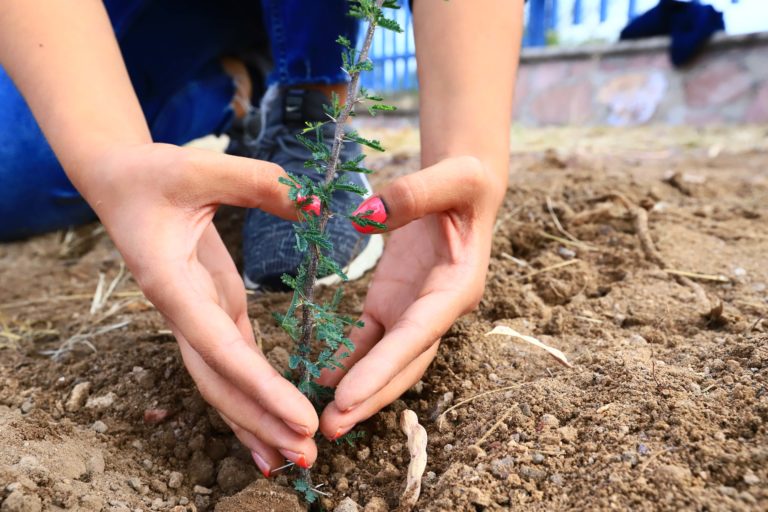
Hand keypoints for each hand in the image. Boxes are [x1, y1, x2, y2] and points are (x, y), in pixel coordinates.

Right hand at [85, 143, 317, 474]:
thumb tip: (314, 203)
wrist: (121, 184)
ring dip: (257, 420)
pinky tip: (277, 421)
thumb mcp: (201, 168)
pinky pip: (236, 361)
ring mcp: (199, 316)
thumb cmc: (153, 175)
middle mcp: (183, 312)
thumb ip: (257, 182)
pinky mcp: (216, 310)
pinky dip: (256, 392)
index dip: (259, 387)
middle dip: (260, 422)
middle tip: (307, 456)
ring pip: (225, 381)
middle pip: (220, 382)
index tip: (299, 418)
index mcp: (172, 286)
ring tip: (295, 458)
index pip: (219, 347)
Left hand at [317, 156, 500, 437]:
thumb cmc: (463, 182)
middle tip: (331, 427)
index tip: (349, 396)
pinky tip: (319, 379)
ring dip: (358, 391)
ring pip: (385, 361)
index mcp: (457, 287)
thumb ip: (414, 192)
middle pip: (404, 363)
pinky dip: (345, 361)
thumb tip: (366, 213)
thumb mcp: (452, 178)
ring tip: (325, 421)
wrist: (461, 189)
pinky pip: (367, 339)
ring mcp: (412, 311)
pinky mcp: (391, 304)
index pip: (418, 334)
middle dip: (370, 396)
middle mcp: (436, 309)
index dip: (384, 367)